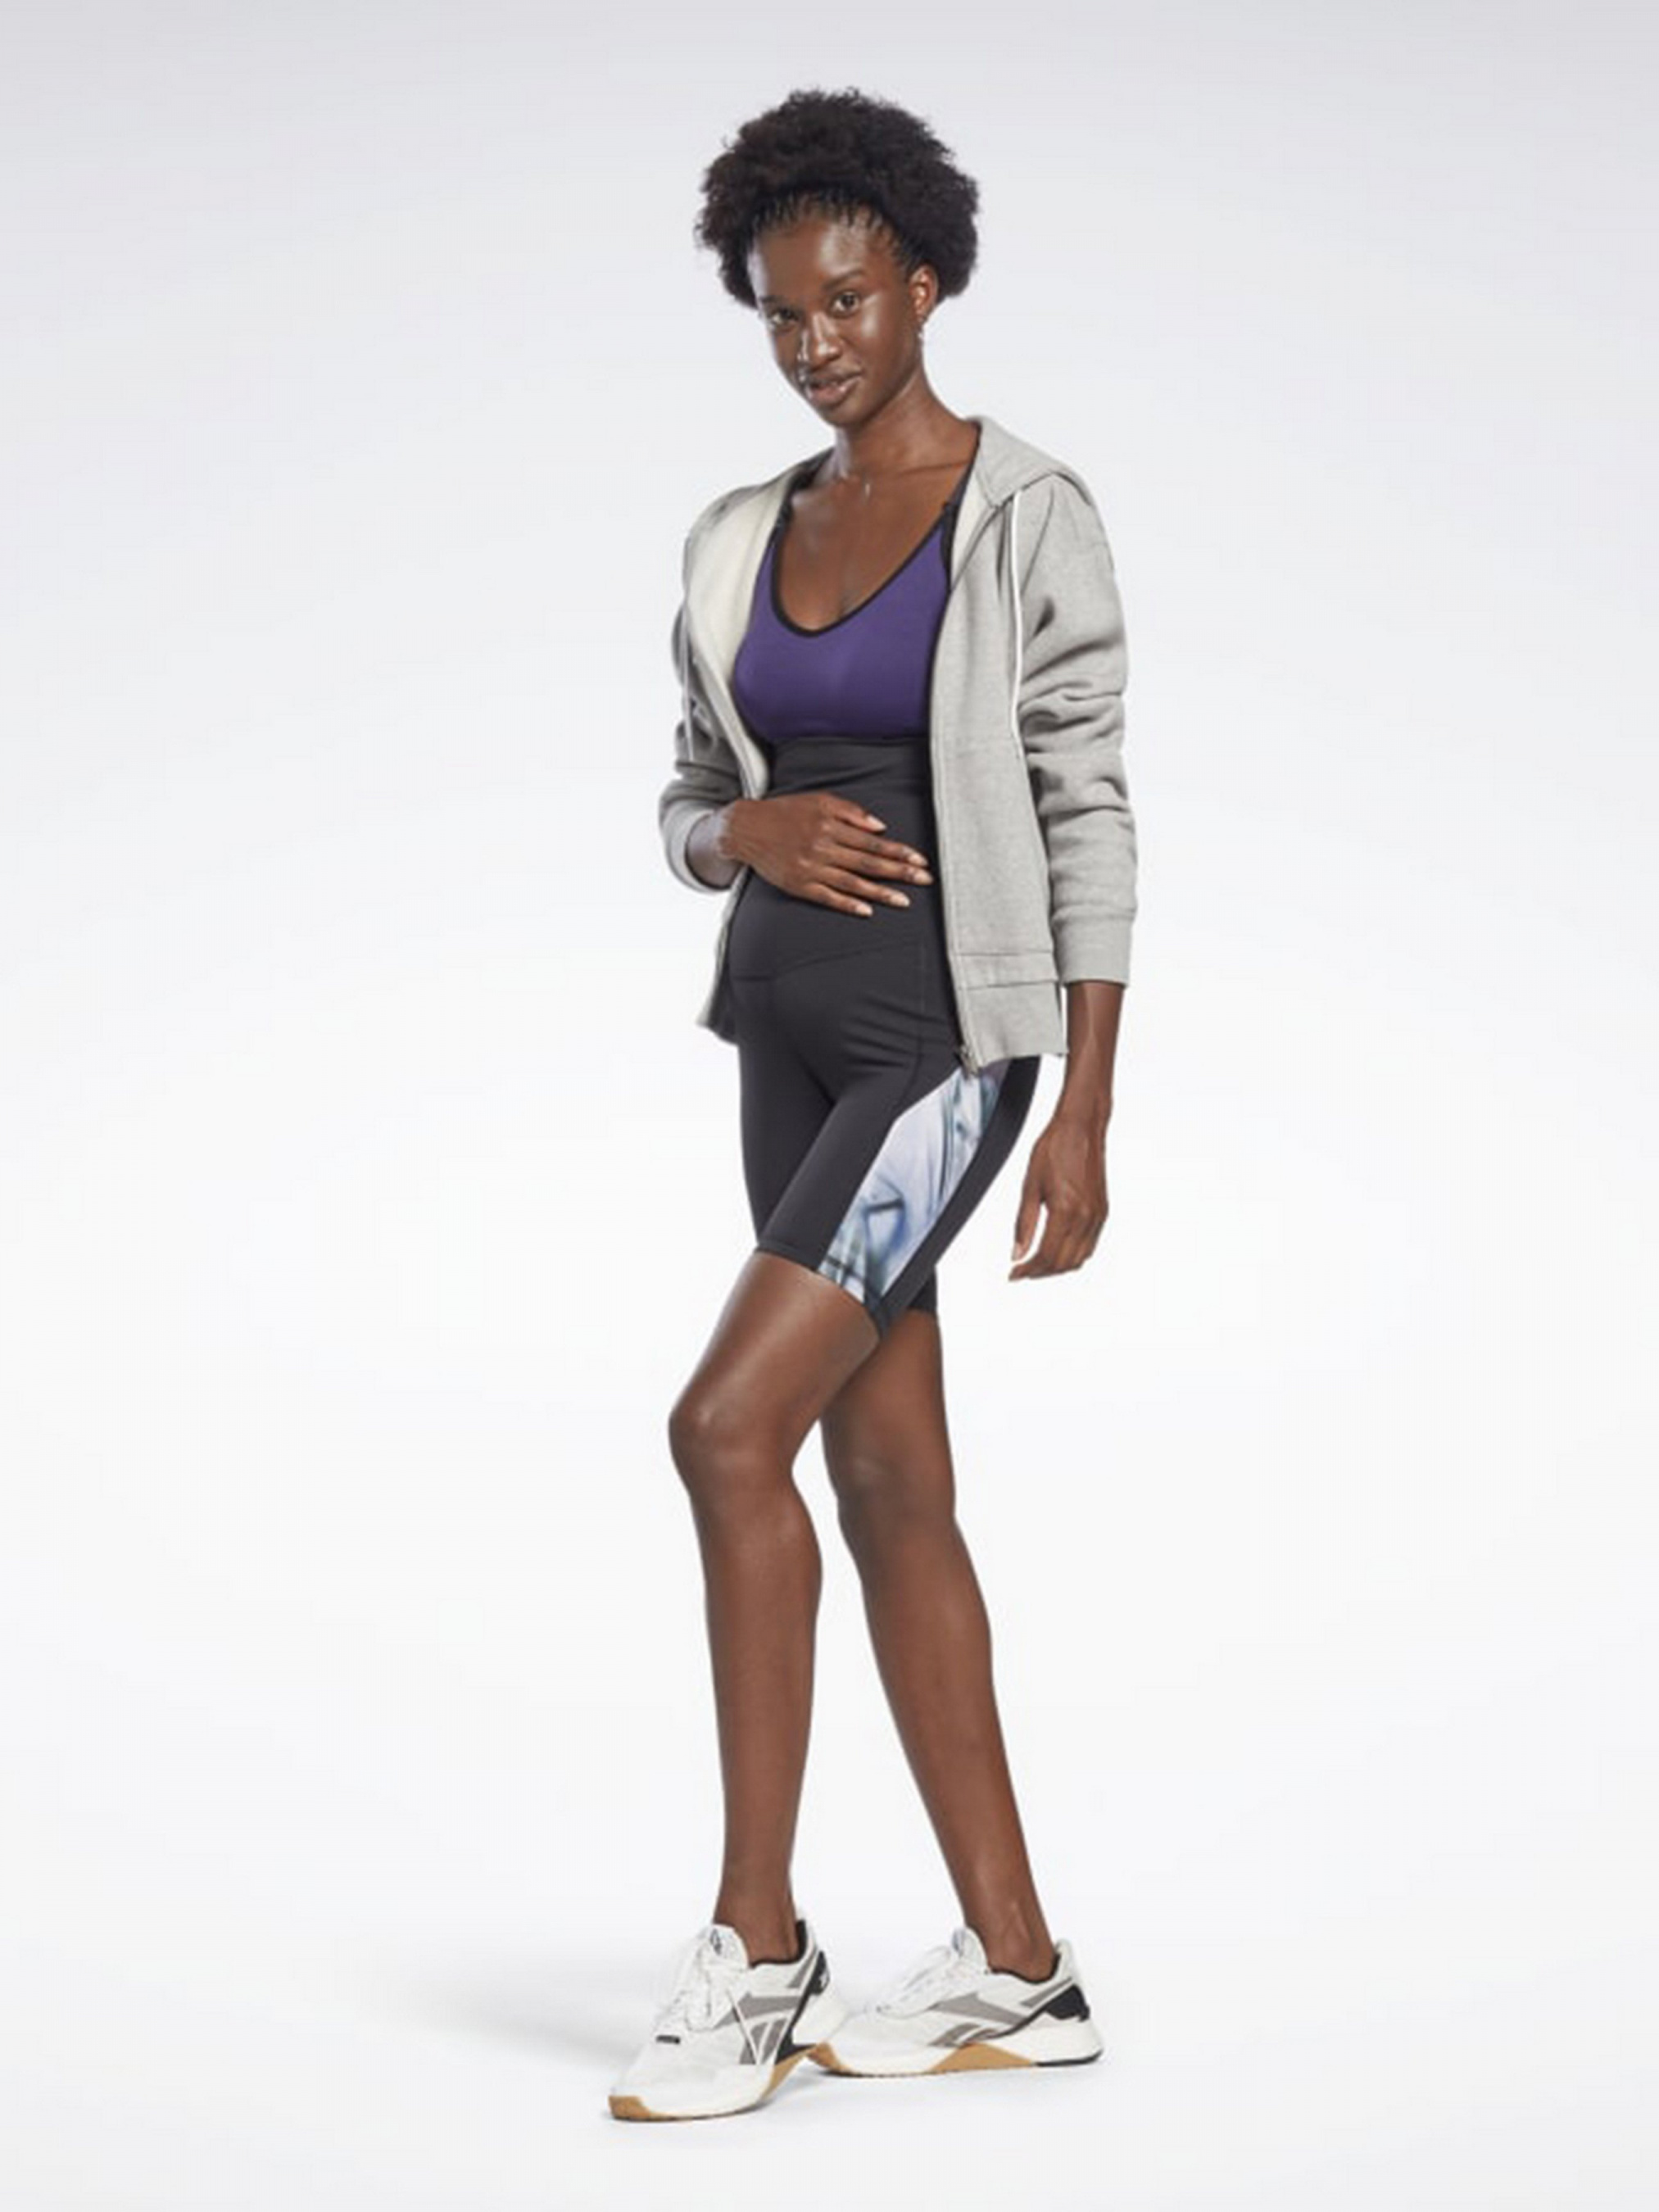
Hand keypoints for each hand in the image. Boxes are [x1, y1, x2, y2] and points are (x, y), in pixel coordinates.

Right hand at [723, 794, 932, 914]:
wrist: (746, 828)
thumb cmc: (786, 812)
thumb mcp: (819, 801)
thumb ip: (851, 812)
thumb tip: (880, 827)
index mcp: (831, 825)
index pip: (873, 842)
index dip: (898, 851)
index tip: (920, 859)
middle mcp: (823, 847)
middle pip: (868, 863)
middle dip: (899, 872)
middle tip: (925, 880)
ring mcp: (811, 868)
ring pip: (852, 882)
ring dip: (881, 892)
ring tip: (904, 901)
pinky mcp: (798, 885)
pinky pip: (827, 897)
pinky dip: (847, 903)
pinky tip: (867, 910)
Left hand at [1009, 1113, 1108, 1279]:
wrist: (1081, 1127)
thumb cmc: (1055, 1147)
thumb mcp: (1030, 1185)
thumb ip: (1023, 1224)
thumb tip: (1017, 1252)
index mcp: (1066, 1210)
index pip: (1046, 1256)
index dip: (1028, 1270)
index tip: (1015, 1273)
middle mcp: (1086, 1217)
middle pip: (1063, 1263)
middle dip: (1041, 1272)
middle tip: (1022, 1271)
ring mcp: (1098, 1216)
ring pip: (1079, 1259)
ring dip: (1057, 1267)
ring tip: (1037, 1264)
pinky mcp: (1103, 1212)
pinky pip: (1090, 1246)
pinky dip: (1073, 1256)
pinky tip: (1058, 1251)